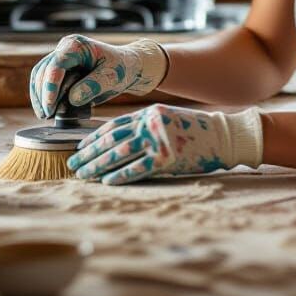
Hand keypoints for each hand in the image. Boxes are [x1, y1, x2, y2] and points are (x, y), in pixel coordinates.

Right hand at [28, 36, 167, 118]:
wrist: (127, 68)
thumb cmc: (122, 68)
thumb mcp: (112, 77)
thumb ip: (93, 86)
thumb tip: (73, 98)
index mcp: (76, 46)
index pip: (56, 65)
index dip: (50, 86)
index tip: (50, 106)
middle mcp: (64, 49)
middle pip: (43, 71)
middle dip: (42, 94)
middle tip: (47, 116)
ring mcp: (60, 60)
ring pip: (39, 77)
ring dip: (39, 97)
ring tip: (46, 116)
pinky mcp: (60, 71)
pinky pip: (45, 84)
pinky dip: (44, 98)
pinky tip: (48, 111)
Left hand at [68, 104, 263, 184]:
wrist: (223, 136)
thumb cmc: (195, 130)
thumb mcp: (166, 119)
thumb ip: (144, 126)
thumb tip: (117, 141)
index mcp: (148, 113)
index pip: (113, 125)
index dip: (93, 138)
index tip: (79, 148)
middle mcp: (150, 124)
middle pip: (112, 140)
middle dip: (89, 153)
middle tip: (72, 164)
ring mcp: (159, 141)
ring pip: (120, 154)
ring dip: (98, 166)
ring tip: (83, 175)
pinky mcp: (168, 159)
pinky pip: (137, 169)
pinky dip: (120, 176)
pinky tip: (106, 181)